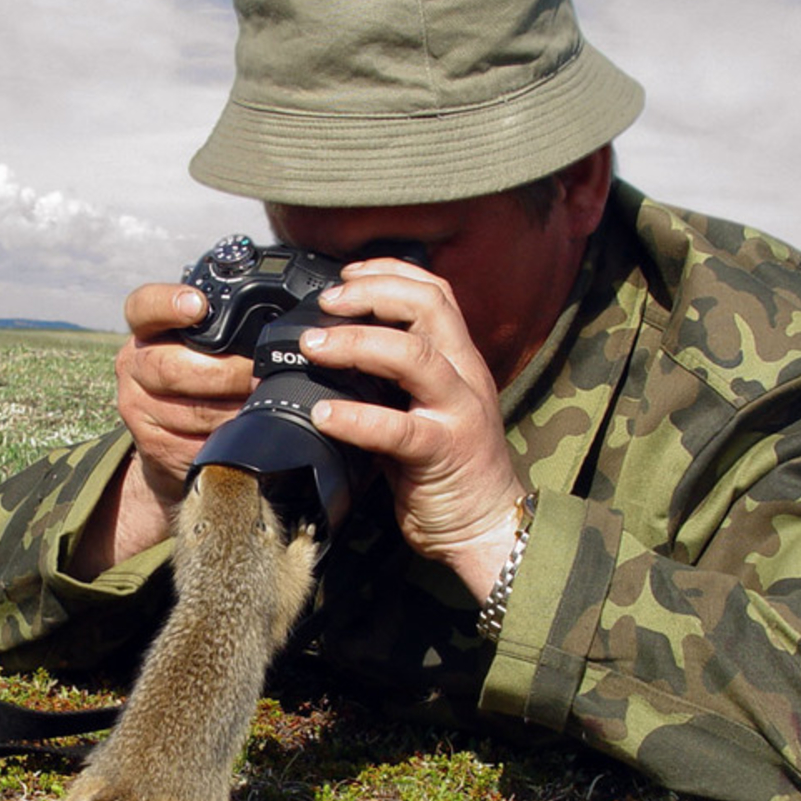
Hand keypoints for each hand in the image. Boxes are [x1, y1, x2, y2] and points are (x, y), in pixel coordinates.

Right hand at [67, 283, 252, 578]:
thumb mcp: (210, 353)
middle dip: (221, 374)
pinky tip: (243, 443)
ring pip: (183, 411)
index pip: (144, 306)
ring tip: (263, 410)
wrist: (179, 453)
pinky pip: (188, 447)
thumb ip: (230, 335)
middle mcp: (133, 366)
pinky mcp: (153, 449)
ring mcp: (137, 409)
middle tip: (258, 377)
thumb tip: (289, 324)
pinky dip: (222, 445)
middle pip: (168, 367)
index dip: (169, 306)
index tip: (199, 309)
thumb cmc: (211, 390)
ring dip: (229, 414)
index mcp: (147, 330)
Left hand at [300, 258, 526, 602]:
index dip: (389, 273)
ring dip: (356, 343)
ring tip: (314, 346)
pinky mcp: (443, 452)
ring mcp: (457, 411)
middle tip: (325, 303)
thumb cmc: (447, 468)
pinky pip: (397, 427)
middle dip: (370, 295)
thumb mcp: (422, 408)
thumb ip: (390, 380)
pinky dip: (355, 417)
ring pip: (413, 355)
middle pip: (427, 306)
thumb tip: (333, 353)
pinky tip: (324, 415)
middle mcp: (464, 376)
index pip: (434, 292)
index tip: (345, 275)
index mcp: (458, 360)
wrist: (486, 527)